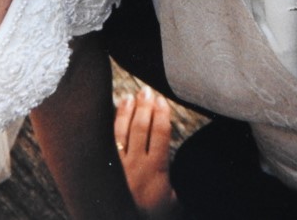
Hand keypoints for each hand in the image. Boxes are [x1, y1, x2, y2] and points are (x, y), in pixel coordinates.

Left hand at [114, 86, 180, 219]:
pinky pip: (108, 140)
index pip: (160, 134)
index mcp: (156, 171)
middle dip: (145, 106)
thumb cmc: (156, 216)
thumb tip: (191, 163)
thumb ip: (176, 180)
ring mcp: (118, 165)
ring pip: (122, 131)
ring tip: (133, 96)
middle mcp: (135, 165)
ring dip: (128, 111)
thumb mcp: (174, 201)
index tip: (163, 100)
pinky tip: (115, 112)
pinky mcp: (105, 168)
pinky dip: (113, 123)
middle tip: (148, 91)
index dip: (162, 114)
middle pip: (141, 127)